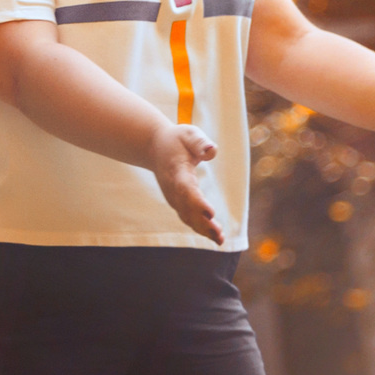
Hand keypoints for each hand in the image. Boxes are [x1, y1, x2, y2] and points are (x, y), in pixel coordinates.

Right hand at [146, 122, 223, 244]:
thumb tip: (211, 150)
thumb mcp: (189, 134)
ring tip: (220, 240)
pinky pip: (188, 217)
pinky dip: (200, 228)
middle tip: (219, 235)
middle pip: (187, 208)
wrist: (154, 146)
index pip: (186, 189)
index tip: (210, 213)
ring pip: (187, 216)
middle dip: (203, 222)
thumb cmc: (177, 139)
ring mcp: (173, 197)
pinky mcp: (177, 201)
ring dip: (203, 229)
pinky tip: (215, 237)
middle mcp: (173, 188)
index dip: (197, 202)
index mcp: (177, 171)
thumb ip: (200, 142)